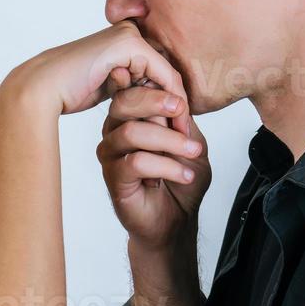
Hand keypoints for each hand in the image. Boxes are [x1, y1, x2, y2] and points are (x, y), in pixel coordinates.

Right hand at [5, 21, 185, 117]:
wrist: (43, 87)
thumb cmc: (67, 90)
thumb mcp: (107, 86)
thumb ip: (128, 85)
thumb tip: (151, 100)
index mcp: (123, 38)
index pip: (159, 69)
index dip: (171, 99)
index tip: (179, 128)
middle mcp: (129, 31)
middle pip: (166, 71)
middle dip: (178, 104)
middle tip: (187, 134)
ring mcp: (129, 35)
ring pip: (168, 74)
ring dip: (178, 105)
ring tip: (184, 133)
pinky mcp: (129, 44)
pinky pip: (163, 74)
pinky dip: (172, 100)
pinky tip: (175, 124)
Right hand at [97, 73, 211, 250]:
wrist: (176, 220)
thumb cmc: (180, 179)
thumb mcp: (191, 141)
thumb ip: (181, 121)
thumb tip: (175, 99)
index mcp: (132, 116)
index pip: (132, 87)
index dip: (154, 85)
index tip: (181, 99)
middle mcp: (115, 130)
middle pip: (124, 102)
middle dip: (156, 102)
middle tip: (181, 111)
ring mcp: (111, 153)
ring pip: (132, 132)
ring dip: (169, 140)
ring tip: (193, 152)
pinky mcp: (113, 177)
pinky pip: (136, 162)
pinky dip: (166, 167)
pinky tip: (183, 175)